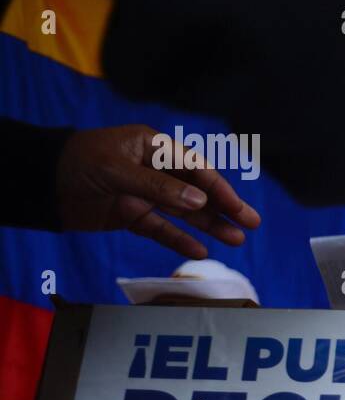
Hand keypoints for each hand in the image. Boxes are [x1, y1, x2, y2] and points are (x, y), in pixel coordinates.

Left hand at [54, 125, 260, 258]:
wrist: (37, 185)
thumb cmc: (75, 164)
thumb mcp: (116, 170)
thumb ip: (158, 186)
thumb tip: (199, 202)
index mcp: (152, 147)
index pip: (194, 167)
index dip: (218, 187)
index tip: (236, 206)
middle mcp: (153, 170)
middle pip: (196, 191)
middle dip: (224, 208)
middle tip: (252, 223)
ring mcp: (143, 194)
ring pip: (184, 213)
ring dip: (209, 227)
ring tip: (236, 240)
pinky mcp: (131, 215)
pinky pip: (160, 230)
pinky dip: (178, 240)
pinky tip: (200, 251)